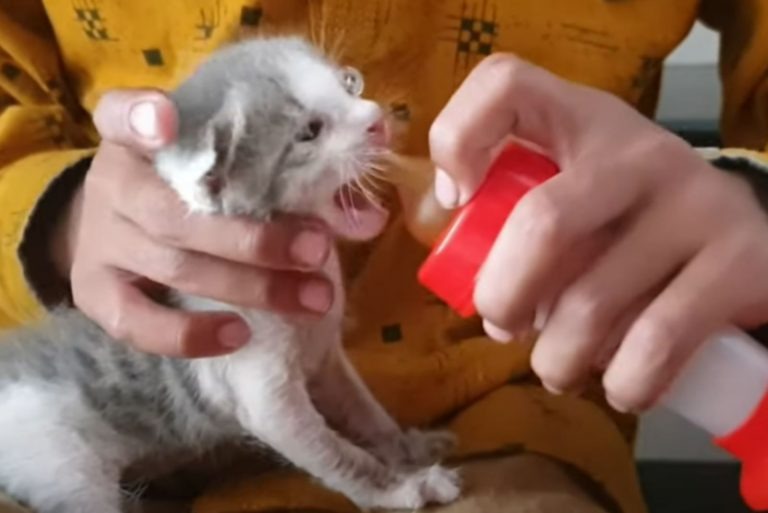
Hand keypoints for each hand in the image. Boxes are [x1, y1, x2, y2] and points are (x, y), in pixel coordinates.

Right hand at [54, 89, 333, 357]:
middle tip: (318, 248)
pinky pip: (138, 324)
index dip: (141, 115)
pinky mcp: (96, 294)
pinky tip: (241, 334)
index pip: (122, 113)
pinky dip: (190, 335)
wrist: (116, 226)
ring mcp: (100, 243)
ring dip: (252, 287)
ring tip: (314, 298)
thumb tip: (371, 216)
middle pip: (178, 213)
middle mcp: (111, 184)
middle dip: (255, 237)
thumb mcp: (226, 163)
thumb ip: (291, 175)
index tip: (166, 118)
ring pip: (176, 268)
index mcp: (137, 136)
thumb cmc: (189, 186)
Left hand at [429, 54, 767, 412]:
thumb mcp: (576, 192)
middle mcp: (641, 152)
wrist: (750, 236)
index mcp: (584, 121)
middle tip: (502, 326)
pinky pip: (653, 345)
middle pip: (542, 223)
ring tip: (558, 366)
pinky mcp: (743, 260)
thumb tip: (464, 272)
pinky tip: (619, 384)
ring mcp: (696, 202)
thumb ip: (517, 211)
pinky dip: (621, 383)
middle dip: (503, 296)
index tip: (457, 200)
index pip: (506, 85)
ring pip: (590, 305)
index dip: (458, 138)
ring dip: (557, 359)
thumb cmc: (630, 221)